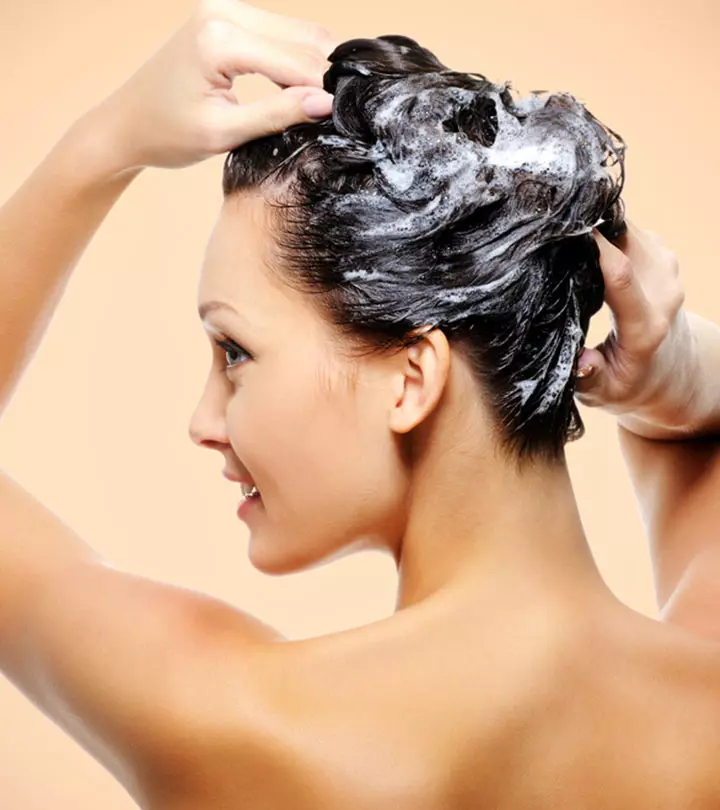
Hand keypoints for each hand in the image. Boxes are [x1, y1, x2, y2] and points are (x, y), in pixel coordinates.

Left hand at [84, 0, 336, 171]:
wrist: (127, 124)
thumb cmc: (167, 135)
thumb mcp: (225, 133)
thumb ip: (277, 116)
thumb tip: (326, 103)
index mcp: (219, 39)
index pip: (295, 61)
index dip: (325, 90)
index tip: (346, 118)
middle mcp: (222, 11)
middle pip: (303, 38)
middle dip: (325, 74)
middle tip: (343, 112)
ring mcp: (223, 9)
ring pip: (296, 32)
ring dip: (315, 65)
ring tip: (324, 104)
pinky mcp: (225, 16)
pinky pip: (278, 33)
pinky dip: (297, 59)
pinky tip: (303, 89)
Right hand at [574, 220, 698, 436]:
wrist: (670, 370)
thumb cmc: (626, 382)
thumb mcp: (604, 393)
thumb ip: (590, 379)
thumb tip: (581, 361)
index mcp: (646, 327)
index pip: (620, 275)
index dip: (592, 246)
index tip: (558, 231)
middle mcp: (663, 292)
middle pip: (623, 240)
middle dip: (586, 227)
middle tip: (545, 229)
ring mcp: (666, 269)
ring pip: (625, 227)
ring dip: (593, 224)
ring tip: (558, 234)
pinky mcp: (661, 253)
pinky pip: (628, 228)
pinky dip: (603, 227)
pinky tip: (580, 239)